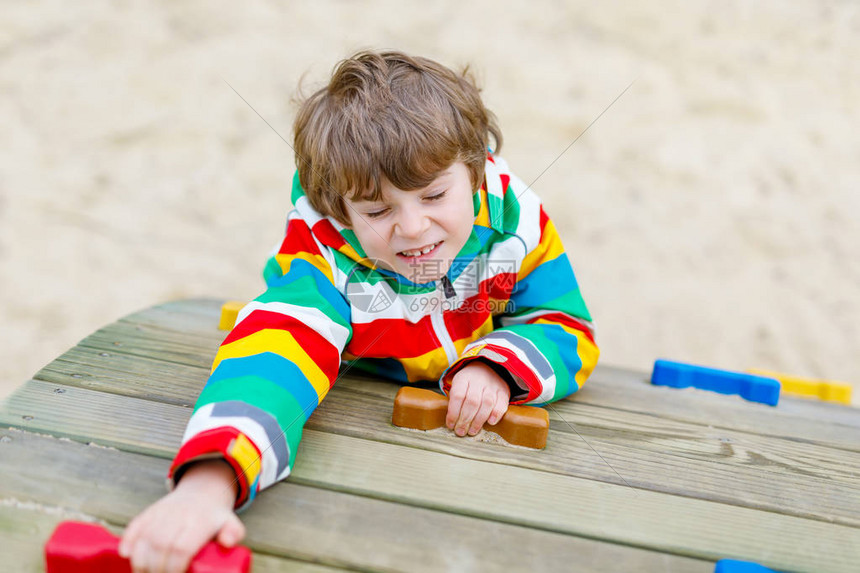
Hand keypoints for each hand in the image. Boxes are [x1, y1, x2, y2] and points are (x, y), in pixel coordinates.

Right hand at [119, 459, 244, 572]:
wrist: (202, 492)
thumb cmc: (214, 517)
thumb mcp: (231, 523)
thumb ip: (234, 533)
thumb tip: (227, 543)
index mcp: (199, 521)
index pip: (182, 549)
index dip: (175, 568)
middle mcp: (178, 515)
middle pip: (160, 547)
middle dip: (156, 570)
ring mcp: (161, 512)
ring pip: (144, 539)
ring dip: (140, 563)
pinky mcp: (149, 512)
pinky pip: (134, 526)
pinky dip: (127, 542)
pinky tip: (126, 557)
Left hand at [446, 360, 510, 436]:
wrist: (486, 368)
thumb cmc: (468, 383)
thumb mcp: (458, 385)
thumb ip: (455, 401)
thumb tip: (452, 422)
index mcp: (464, 378)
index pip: (458, 396)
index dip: (453, 413)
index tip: (450, 425)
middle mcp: (479, 380)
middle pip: (472, 402)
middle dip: (465, 420)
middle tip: (460, 432)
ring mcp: (492, 385)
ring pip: (487, 403)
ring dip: (479, 420)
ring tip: (472, 431)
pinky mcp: (503, 391)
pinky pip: (502, 403)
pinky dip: (496, 414)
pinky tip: (490, 422)